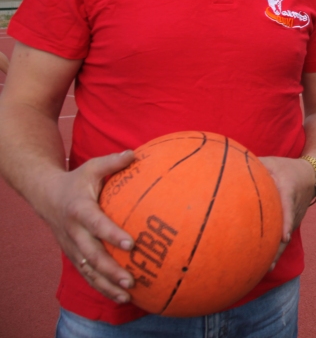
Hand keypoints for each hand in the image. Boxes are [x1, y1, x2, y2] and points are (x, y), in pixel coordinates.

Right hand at [35, 151, 137, 303]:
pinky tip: (120, 296)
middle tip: (131, 279)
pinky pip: (88, 274)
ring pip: (89, 270)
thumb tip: (135, 153)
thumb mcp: (92, 167)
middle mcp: (74, 232)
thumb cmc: (77, 180)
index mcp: (80, 210)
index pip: (97, 224)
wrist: (46, 196)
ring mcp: (72, 247)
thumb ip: (113, 162)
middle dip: (111, 269)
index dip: (112, 235)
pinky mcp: (74, 255)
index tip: (131, 244)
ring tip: (128, 294)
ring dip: (107, 284)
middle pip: (92, 255)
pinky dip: (102, 286)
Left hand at [259, 157, 315, 269]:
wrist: (312, 174)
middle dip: (278, 248)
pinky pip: (284, 238)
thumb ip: (252, 165)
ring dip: (277, 253)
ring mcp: (296, 216)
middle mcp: (294, 206)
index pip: (288, 206)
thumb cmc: (285, 166)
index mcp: (289, 189)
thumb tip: (226, 166)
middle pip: (287, 229)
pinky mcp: (294, 223)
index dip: (287, 222)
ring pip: (286, 237)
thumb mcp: (271, 162)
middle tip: (268, 264)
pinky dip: (276, 250)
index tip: (284, 236)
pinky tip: (265, 265)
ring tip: (265, 270)